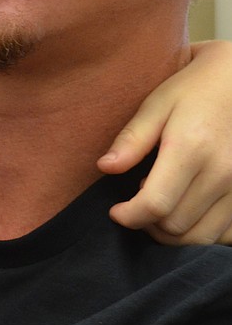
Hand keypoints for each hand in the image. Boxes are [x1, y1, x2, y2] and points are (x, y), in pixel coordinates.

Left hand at [99, 39, 231, 242]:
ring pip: (199, 236)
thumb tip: (104, 167)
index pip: (156, 204)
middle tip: (137, 201)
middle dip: (147, 222)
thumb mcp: (157, 104)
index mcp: (191, 148)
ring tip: (160, 204)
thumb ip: (132, 139)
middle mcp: (221, 172)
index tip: (116, 211)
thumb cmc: (193, 89)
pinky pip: (222, 232)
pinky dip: (198, 230)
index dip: (129, 216)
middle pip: (175, 225)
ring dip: (172, 231)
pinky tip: (186, 208)